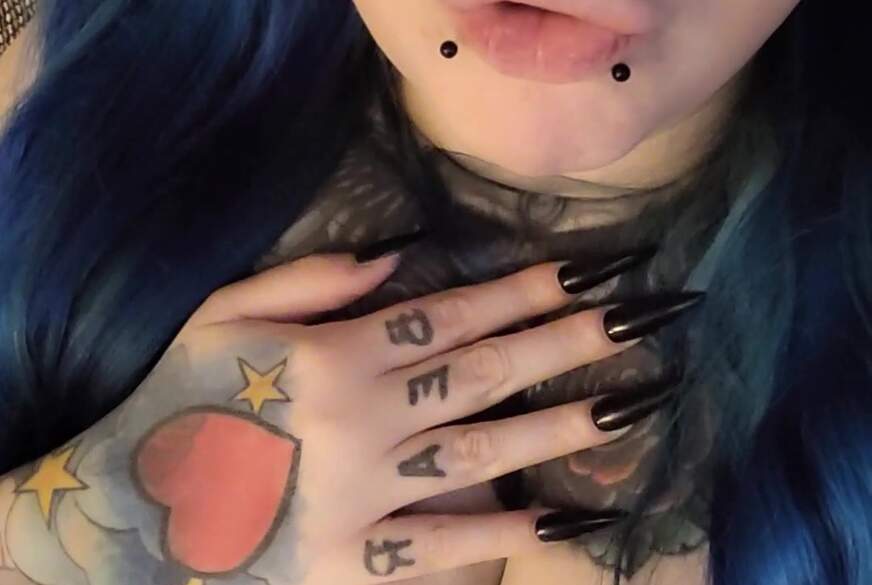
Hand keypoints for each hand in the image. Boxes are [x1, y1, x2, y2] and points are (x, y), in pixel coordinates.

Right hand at [2, 245, 694, 584]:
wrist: (123, 514)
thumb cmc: (177, 403)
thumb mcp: (222, 317)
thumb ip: (308, 284)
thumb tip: (395, 260)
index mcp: (331, 358)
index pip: (448, 314)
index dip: (523, 291)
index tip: (589, 273)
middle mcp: (359, 422)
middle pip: (482, 373)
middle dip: (566, 342)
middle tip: (639, 320)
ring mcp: (360, 496)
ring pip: (480, 452)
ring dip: (558, 425)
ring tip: (630, 403)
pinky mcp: (350, 562)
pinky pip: (440, 546)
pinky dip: (500, 531)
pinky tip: (560, 517)